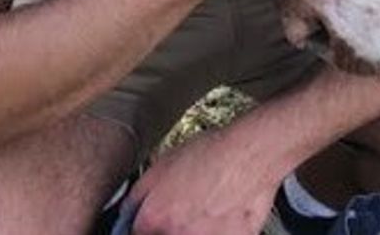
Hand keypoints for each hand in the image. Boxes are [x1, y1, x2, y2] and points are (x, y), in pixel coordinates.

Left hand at [126, 128, 283, 234]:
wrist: (252, 152)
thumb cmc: (212, 153)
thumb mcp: (162, 164)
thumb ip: (138, 196)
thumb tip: (127, 213)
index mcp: (155, 218)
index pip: (136, 234)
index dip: (147, 226)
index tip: (156, 222)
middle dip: (173, 227)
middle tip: (187, 212)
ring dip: (197, 229)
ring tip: (207, 211)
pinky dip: (221, 230)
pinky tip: (225, 214)